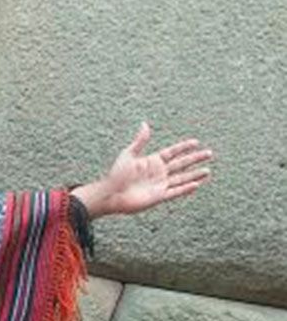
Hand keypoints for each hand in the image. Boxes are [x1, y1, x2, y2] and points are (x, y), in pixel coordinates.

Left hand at [73, 122, 212, 218]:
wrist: (110, 194)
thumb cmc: (116, 175)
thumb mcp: (128, 155)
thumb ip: (139, 141)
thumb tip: (144, 124)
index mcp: (151, 161)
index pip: (172, 152)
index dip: (184, 147)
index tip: (196, 142)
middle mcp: (158, 173)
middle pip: (181, 164)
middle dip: (195, 159)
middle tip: (209, 153)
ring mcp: (159, 185)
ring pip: (182, 178)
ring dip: (195, 175)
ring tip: (208, 171)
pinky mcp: (159, 196)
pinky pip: (176, 192)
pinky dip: (186, 188)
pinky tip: (197, 184)